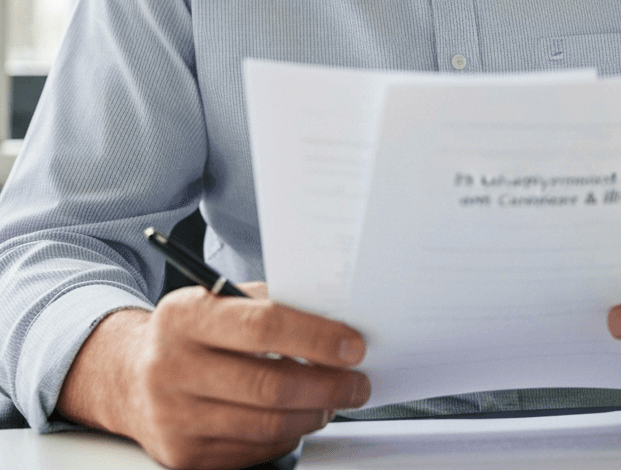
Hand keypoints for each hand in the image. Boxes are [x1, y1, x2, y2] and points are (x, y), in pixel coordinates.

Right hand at [57, 282, 368, 469]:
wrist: (131, 376)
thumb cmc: (192, 331)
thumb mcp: (219, 299)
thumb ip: (270, 302)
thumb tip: (334, 317)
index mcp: (185, 316)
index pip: (262, 326)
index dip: (315, 337)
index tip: (353, 345)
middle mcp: (173, 367)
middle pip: (269, 385)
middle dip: (327, 385)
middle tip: (357, 382)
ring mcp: (175, 418)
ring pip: (265, 425)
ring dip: (314, 413)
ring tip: (335, 399)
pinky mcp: (183, 457)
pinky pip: (252, 451)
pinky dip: (287, 436)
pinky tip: (300, 417)